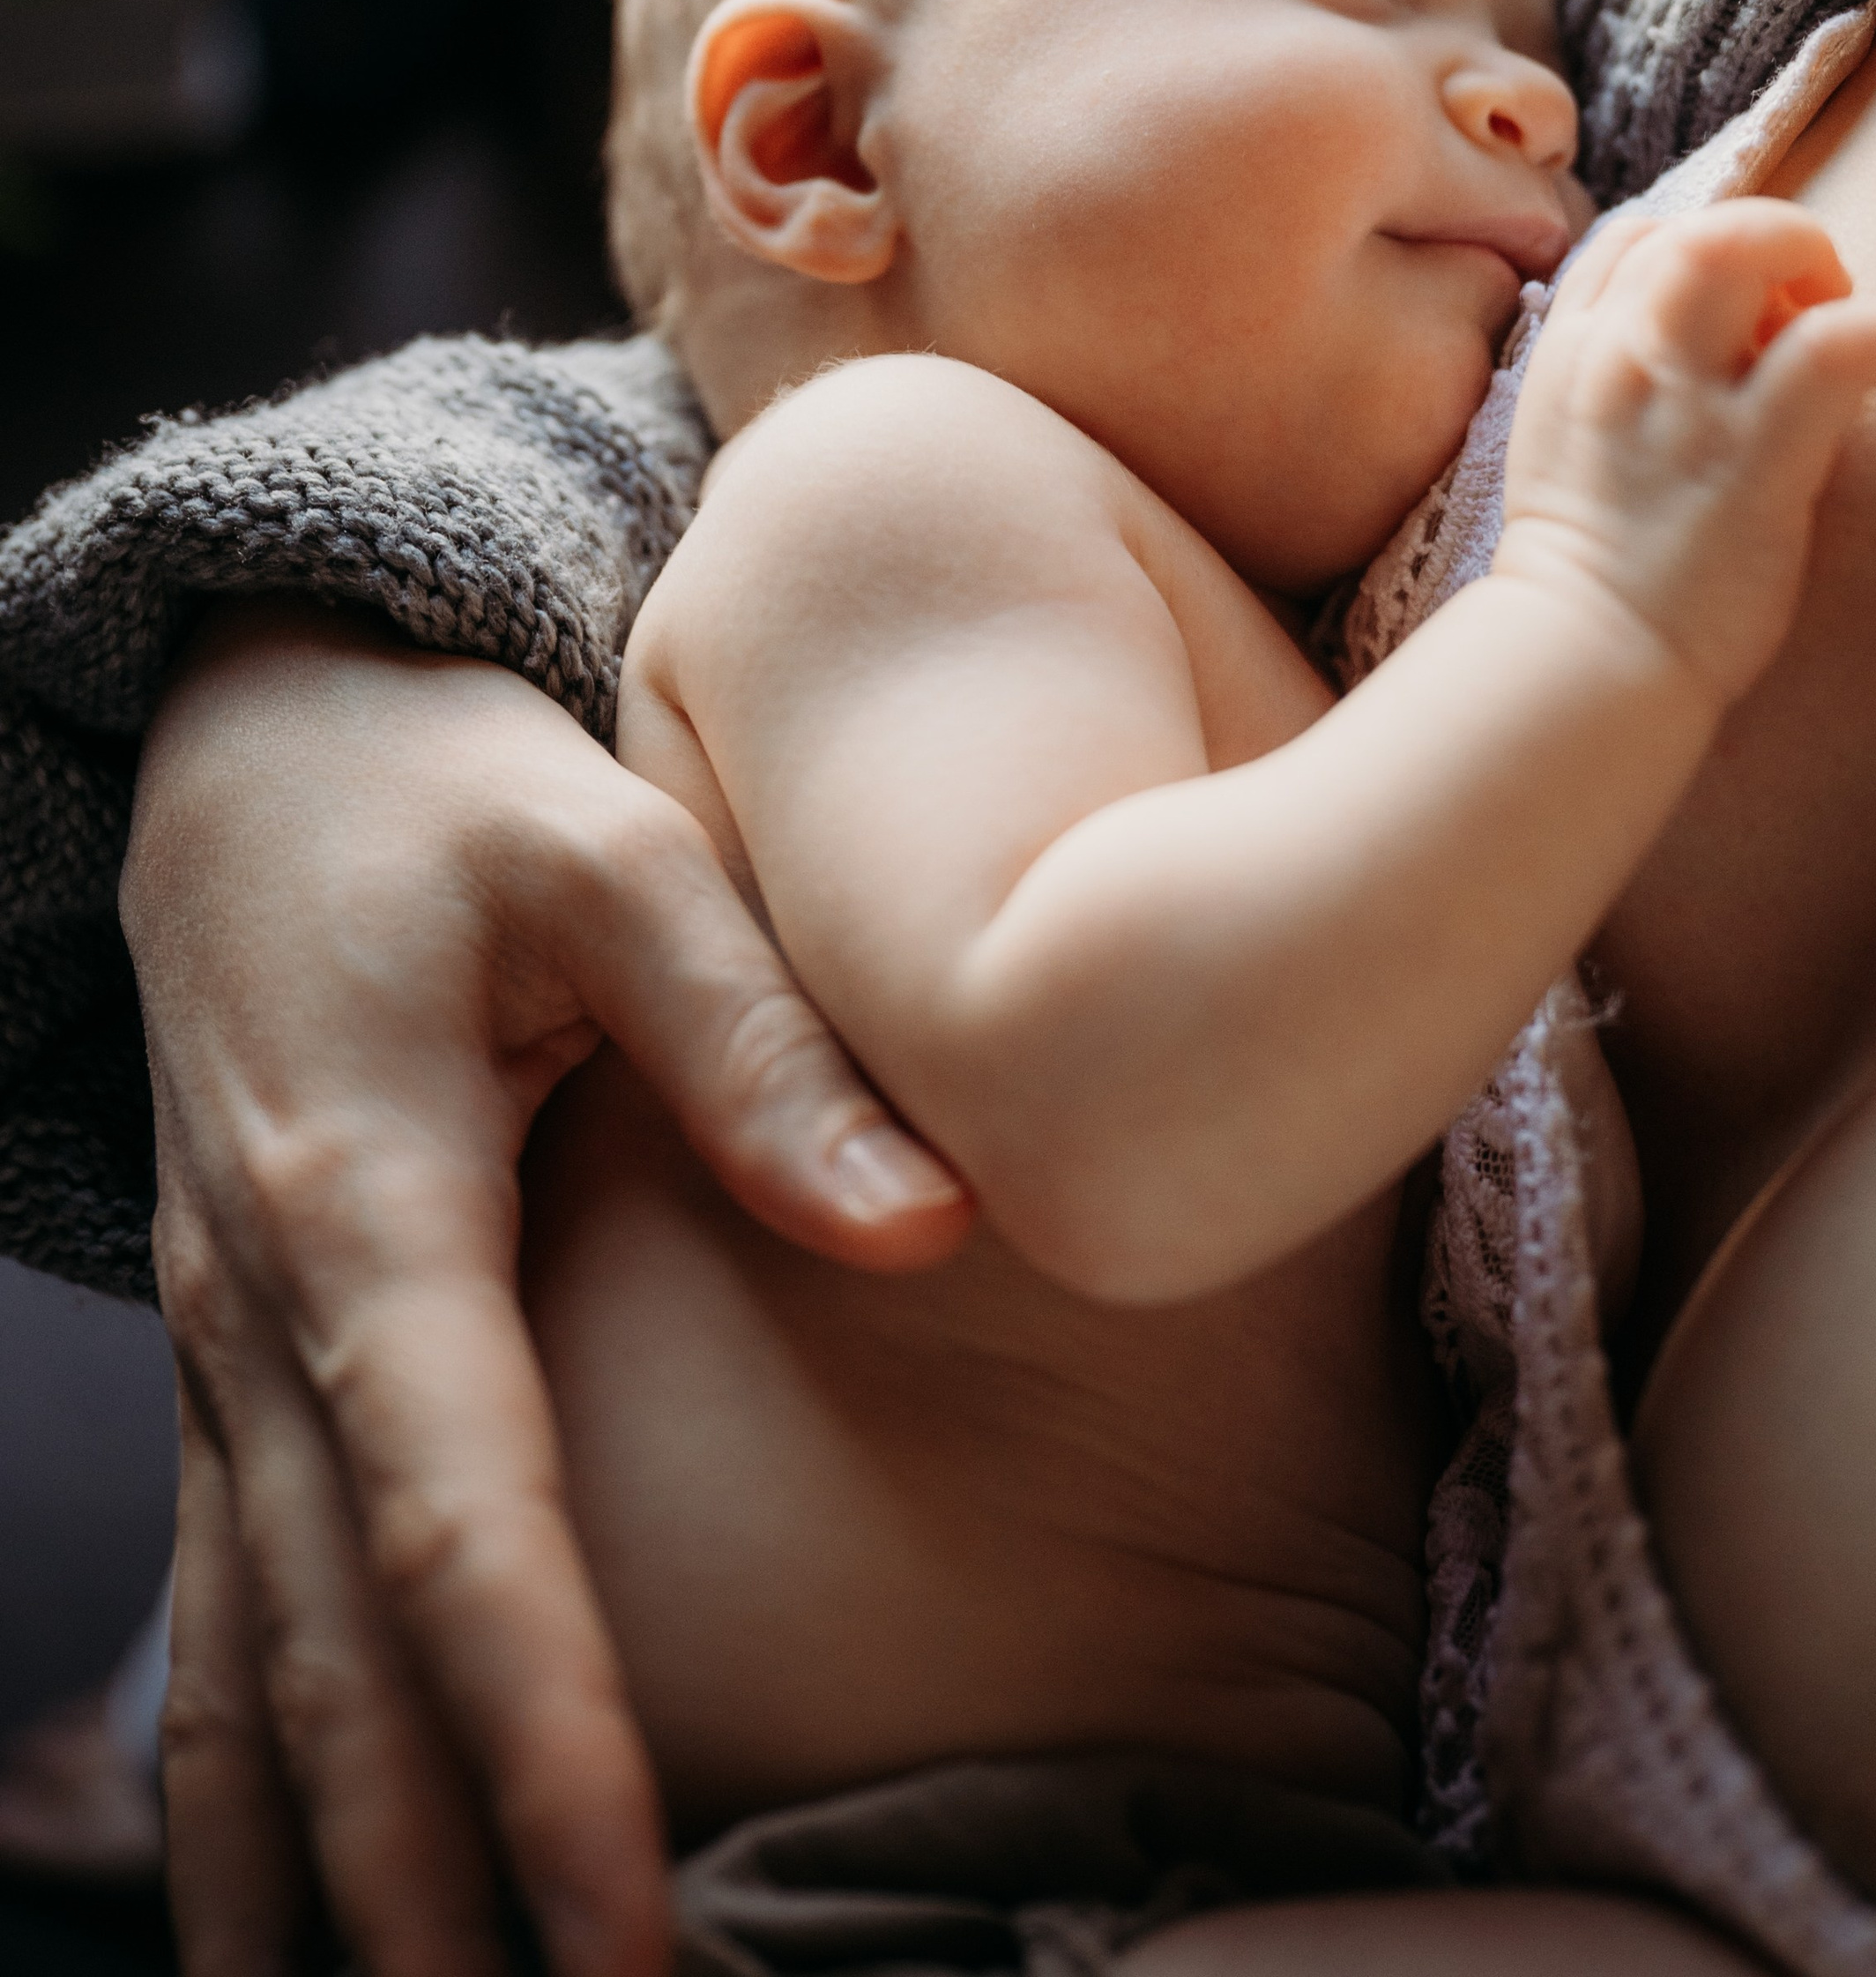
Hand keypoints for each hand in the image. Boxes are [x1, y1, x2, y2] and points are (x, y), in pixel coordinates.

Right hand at [123, 603, 971, 1976]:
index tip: (614, 1921)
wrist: (253, 742)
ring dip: (307, 1886)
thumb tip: (925, 1230)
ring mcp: (227, 1360)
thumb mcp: (607, 857)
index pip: (457, 1522)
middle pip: (340, 1659)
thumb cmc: (446, 792)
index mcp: (371, 1206)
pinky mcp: (234, 1371)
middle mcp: (268, 1320)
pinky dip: (240, 1793)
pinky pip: (224, 1620)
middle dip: (425, 1888)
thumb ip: (757, 1039)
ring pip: (252, 1675)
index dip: (537, 1730)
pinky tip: (270, 1929)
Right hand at [1496, 200, 1875, 704]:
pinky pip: (1833, 348)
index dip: (1705, 247)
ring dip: (1817, 260)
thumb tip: (1703, 355)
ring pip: (1744, 250)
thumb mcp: (1565, 451)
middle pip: (1692, 226)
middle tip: (1814, 299)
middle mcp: (1621, 359)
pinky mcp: (1754, 457)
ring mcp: (1684, 404)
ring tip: (1855, 318)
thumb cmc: (1591, 577)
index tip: (1750, 306)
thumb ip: (1615, 387)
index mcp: (1572, 357)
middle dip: (1771, 236)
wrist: (1585, 660)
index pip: (1635, 239)